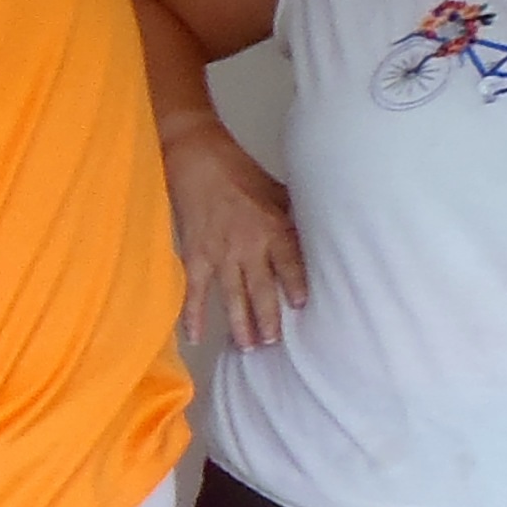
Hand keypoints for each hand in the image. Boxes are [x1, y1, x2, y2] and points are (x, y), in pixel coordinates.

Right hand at [161, 114, 306, 350]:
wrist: (198, 159)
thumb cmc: (241, 172)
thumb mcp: (278, 190)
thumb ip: (293, 217)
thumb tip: (314, 236)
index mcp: (272, 227)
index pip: (288, 262)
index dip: (295, 283)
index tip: (301, 306)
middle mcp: (247, 245)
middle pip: (260, 288)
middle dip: (267, 317)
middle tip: (273, 343)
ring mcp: (219, 253)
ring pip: (231, 296)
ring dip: (239, 323)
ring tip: (247, 348)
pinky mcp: (194, 254)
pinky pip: (194, 290)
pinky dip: (193, 314)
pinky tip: (195, 336)